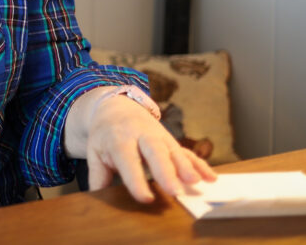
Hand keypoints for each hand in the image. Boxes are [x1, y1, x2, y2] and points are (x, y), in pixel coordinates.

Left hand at [76, 90, 216, 201]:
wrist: (117, 107)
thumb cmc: (105, 135)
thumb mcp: (95, 151)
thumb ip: (97, 176)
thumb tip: (96, 199)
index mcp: (119, 139)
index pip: (127, 159)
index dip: (136, 179)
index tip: (145, 198)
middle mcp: (141, 135)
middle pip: (155, 151)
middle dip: (166, 170)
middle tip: (175, 190)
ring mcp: (159, 136)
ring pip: (173, 149)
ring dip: (186, 166)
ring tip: (196, 182)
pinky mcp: (170, 140)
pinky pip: (186, 151)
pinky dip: (199, 164)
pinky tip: (210, 177)